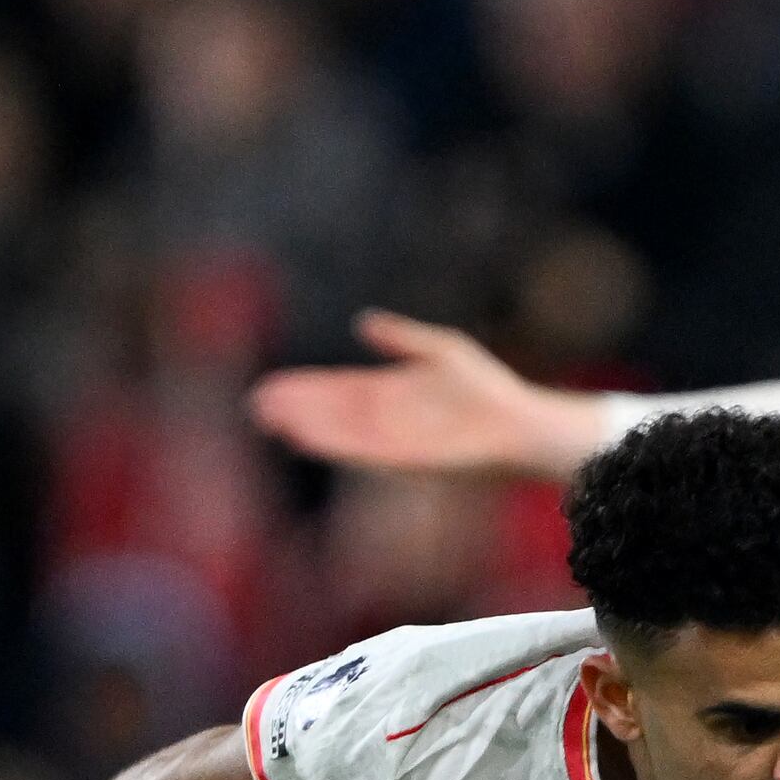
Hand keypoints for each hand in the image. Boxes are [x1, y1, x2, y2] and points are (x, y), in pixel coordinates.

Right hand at [248, 310, 618, 476]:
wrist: (521, 425)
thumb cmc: (488, 389)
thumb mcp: (442, 350)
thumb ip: (402, 337)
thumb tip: (362, 322)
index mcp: (392, 393)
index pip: (338, 390)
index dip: (306, 390)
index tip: (272, 389)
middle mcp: (388, 420)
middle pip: (332, 413)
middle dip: (297, 409)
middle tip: (258, 404)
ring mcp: (396, 440)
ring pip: (341, 433)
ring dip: (308, 428)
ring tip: (273, 421)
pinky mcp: (408, 457)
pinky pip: (363, 450)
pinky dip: (336, 443)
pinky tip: (310, 437)